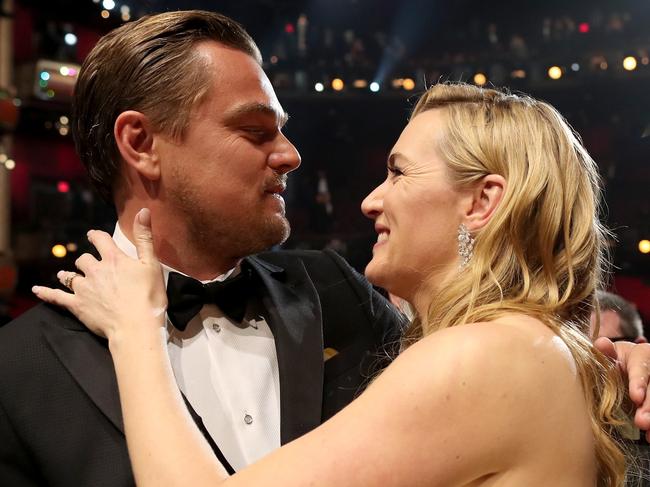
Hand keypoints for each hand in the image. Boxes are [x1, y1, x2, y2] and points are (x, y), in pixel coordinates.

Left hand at [32, 209, 166, 342]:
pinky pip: (56, 297)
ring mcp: (83, 288)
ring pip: (70, 277)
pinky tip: (37, 290)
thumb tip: (143, 211)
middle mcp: (95, 270)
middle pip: (84, 260)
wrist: (136, 326)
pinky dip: (46, 293)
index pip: (100, 239)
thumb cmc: (148, 297)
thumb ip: (145, 237)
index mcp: (113, 259)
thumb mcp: (152, 264)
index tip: (93, 235)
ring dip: (69, 275)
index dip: (96, 236)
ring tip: (66, 275)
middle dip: (86, 261)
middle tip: (88, 265)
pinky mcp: (77, 305)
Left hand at [594, 337, 649, 437]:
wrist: (625, 365)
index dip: (639, 383)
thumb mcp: (610, 352)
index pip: (642, 369)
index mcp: (643, 355)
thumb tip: (601, 343)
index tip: (636, 397)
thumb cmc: (615, 358)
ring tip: (648, 432)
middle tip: (642, 421)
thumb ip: (606, 351)